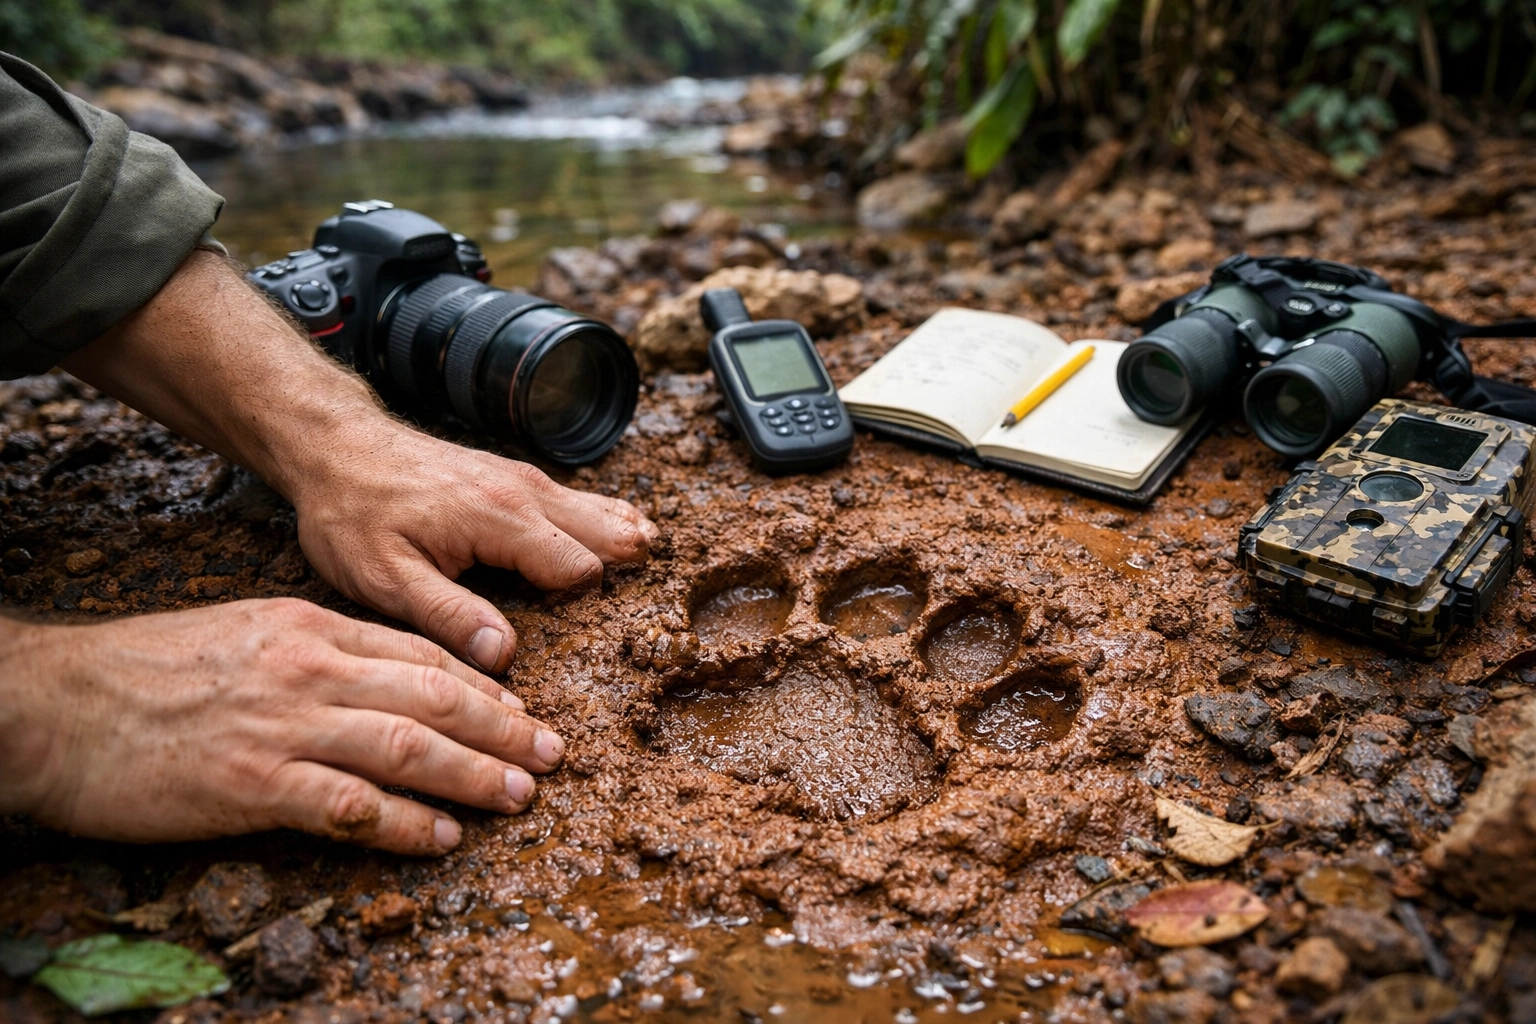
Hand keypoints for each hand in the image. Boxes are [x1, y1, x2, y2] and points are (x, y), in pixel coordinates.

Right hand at [0, 599, 562, 853]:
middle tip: (552, 753)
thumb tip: (386, 678)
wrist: (56, 703)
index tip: (522, 708)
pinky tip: (444, 836)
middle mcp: (308, 669)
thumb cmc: (147, 671)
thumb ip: (317, 651)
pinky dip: (406, 823)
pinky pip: (351, 806)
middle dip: (503, 726)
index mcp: (308, 627)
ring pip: (407, 747)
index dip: (482, 684)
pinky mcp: (252, 784)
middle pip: (432, 696)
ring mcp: (282, 727)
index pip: (419, 652)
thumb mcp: (245, 633)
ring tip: (520, 795)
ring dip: (474, 774)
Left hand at [290, 424, 656, 673]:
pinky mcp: (514, 477)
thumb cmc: (352, 514)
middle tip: (646, 607)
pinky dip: (601, 524)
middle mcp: (525, 493)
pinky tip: (612, 541)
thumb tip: (502, 655)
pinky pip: (578, 501)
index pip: (582, 570)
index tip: (576, 638)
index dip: (583, 608)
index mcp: (502, 520)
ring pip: (602, 512)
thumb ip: (448, 616)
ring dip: (622, 542)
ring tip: (646, 570)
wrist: (334, 445)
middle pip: (610, 534)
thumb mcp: (385, 579)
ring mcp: (523, 480)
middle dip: (629, 570)